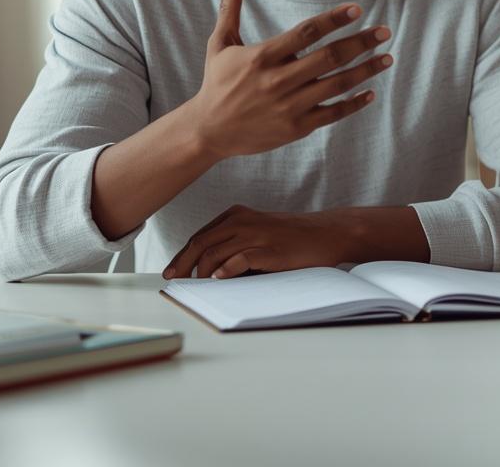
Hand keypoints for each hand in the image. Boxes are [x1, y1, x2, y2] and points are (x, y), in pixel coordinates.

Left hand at [163, 205, 357, 278]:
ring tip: (197, 285)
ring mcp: (255, 234)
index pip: (200, 235)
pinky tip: (218, 280)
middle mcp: (242, 221)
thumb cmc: (292, 236)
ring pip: (214, 252)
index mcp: (237, 215)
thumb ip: (235, 242)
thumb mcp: (259, 230)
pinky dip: (224, 271)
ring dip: (201, 271)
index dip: (182, 255)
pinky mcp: (268, 249)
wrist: (327, 233)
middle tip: (173, 281)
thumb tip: (207, 268)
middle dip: (182, 264)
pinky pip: (238, 260)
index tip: (172, 270)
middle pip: (200, 243)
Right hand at [190, 0, 392, 159]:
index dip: (333, 20)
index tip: (356, 9)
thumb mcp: (219, 45)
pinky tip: (371, 92)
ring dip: (366, 70)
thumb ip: (230, 10)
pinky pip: (333, 114)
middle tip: (385, 31)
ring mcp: (289, 106)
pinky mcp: (296, 128)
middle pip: (329, 58)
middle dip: (361, 43)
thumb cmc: (217, 83)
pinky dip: (354, 103)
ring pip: (337, 85)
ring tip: (387, 58)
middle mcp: (278, 81)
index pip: (306, 33)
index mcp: (262, 57)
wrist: (209, 131)